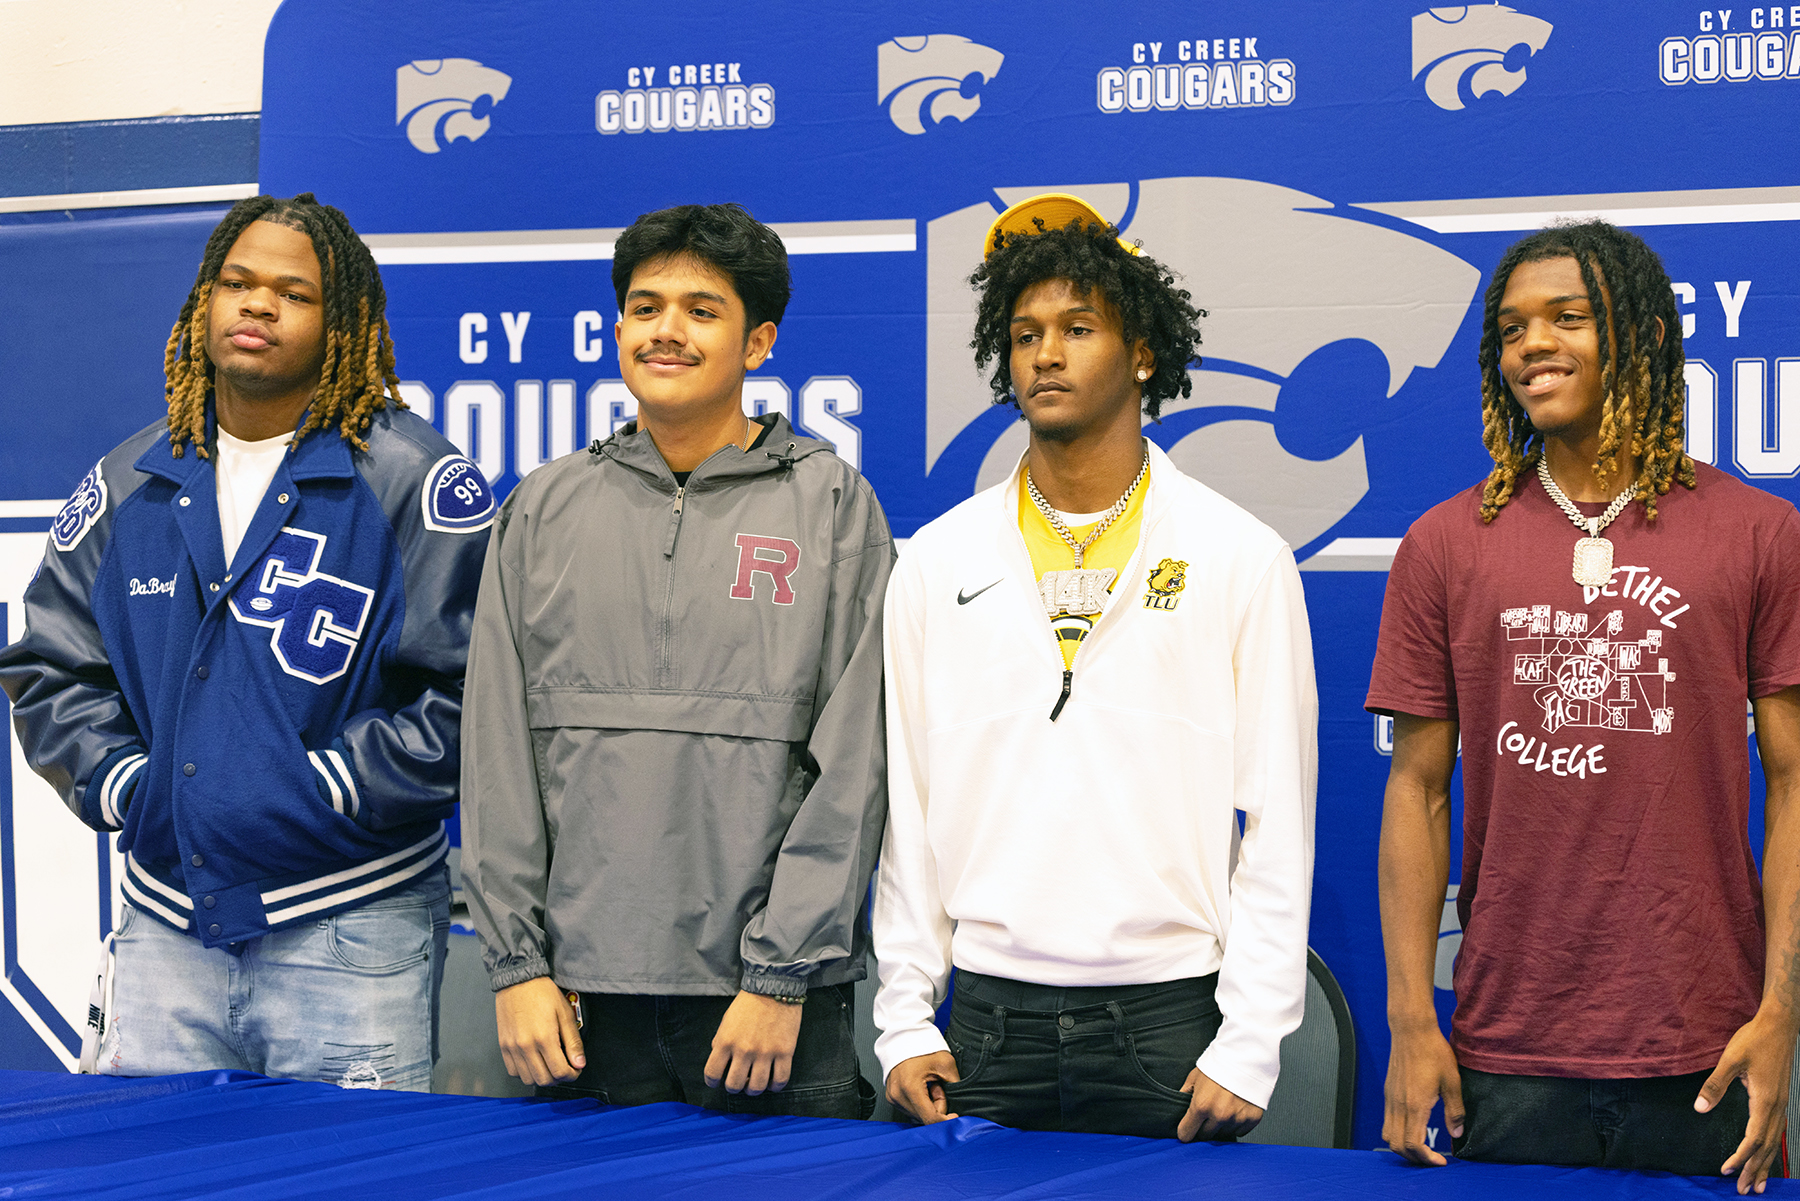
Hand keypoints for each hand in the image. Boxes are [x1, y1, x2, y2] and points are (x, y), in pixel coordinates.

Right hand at [494, 976, 584, 1085]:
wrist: (518, 980)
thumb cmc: (543, 993)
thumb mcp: (565, 1013)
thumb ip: (573, 1042)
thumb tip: (579, 1063)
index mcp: (544, 1038)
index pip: (560, 1072)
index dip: (572, 1075)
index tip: (575, 1069)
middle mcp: (526, 1046)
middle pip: (544, 1080)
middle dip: (559, 1078)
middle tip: (565, 1068)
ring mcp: (512, 1048)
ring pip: (528, 1079)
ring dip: (542, 1077)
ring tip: (550, 1065)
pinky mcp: (503, 1046)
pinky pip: (513, 1072)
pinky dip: (525, 1073)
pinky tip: (534, 1062)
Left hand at [703, 991, 803, 1094]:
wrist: (774, 986)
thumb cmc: (748, 1003)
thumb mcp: (726, 1020)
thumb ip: (720, 1041)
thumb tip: (720, 1061)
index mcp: (726, 1041)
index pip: (712, 1073)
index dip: (712, 1082)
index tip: (716, 1081)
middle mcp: (744, 1050)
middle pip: (734, 1085)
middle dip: (734, 1087)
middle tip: (738, 1082)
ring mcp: (765, 1052)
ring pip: (757, 1087)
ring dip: (753, 1090)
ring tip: (754, 1085)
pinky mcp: (785, 1052)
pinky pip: (780, 1080)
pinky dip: (775, 1086)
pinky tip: (772, 1083)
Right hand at [886, 1050, 959, 1123]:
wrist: (905, 1038)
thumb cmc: (922, 1047)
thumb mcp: (946, 1064)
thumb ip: (955, 1086)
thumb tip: (960, 1103)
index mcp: (910, 1088)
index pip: (930, 1118)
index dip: (945, 1120)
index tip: (954, 1117)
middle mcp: (898, 1095)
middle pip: (924, 1118)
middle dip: (936, 1107)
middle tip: (938, 1087)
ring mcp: (892, 1097)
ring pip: (917, 1115)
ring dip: (928, 1105)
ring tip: (929, 1085)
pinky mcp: (891, 1097)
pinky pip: (910, 1109)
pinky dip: (919, 1103)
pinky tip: (921, 1088)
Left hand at [1176, 1068, 1263, 1140]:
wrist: (1246, 1056)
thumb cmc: (1218, 1064)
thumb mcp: (1194, 1077)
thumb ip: (1185, 1094)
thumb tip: (1177, 1107)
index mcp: (1201, 1106)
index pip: (1187, 1134)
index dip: (1185, 1132)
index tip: (1186, 1129)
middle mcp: (1219, 1115)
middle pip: (1205, 1136)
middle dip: (1204, 1127)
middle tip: (1208, 1113)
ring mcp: (1236, 1119)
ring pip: (1223, 1134)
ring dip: (1221, 1125)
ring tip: (1224, 1107)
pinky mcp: (1251, 1119)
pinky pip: (1240, 1131)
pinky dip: (1237, 1124)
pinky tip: (1236, 1109)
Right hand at [1383, 1023, 1463, 1165]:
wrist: (1411, 1030)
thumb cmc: (1433, 1052)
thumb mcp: (1452, 1081)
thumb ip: (1455, 1111)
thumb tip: (1457, 1133)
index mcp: (1415, 1105)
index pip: (1413, 1144)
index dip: (1427, 1159)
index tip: (1441, 1161)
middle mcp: (1398, 1105)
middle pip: (1397, 1145)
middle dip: (1414, 1158)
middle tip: (1432, 1158)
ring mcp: (1390, 1099)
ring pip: (1388, 1135)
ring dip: (1403, 1147)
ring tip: (1422, 1146)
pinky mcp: (1388, 1092)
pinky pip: (1387, 1121)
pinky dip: (1398, 1133)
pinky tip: (1414, 1127)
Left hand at [1697, 1009, 1797, 1194]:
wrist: (1780, 1026)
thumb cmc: (1754, 1040)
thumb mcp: (1730, 1060)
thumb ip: (1714, 1085)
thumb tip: (1700, 1109)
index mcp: (1765, 1101)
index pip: (1753, 1139)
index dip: (1740, 1157)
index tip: (1727, 1171)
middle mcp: (1778, 1107)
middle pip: (1766, 1147)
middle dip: (1755, 1169)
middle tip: (1746, 1191)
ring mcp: (1783, 1104)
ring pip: (1774, 1141)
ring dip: (1766, 1163)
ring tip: (1760, 1184)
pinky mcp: (1782, 1099)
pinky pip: (1777, 1131)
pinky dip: (1771, 1148)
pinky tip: (1767, 1155)